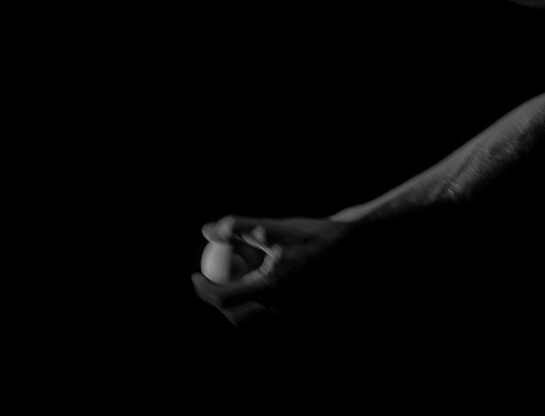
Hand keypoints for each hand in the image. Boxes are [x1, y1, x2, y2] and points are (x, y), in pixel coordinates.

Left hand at [188, 214, 352, 326]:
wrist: (350, 248)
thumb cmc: (310, 234)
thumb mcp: (271, 227)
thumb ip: (237, 228)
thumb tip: (207, 231)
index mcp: (271, 289)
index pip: (225, 298)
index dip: (204, 289)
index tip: (195, 275)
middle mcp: (280, 307)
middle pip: (235, 314)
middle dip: (218, 300)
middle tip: (207, 280)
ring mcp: (290, 313)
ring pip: (251, 316)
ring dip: (236, 302)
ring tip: (232, 276)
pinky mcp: (297, 310)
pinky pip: (267, 311)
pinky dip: (254, 299)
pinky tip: (254, 276)